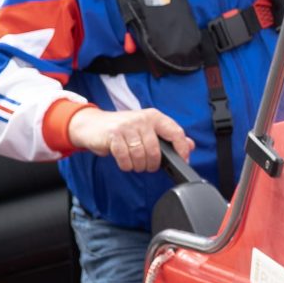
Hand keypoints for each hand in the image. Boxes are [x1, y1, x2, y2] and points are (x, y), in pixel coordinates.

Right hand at [66, 107, 192, 172]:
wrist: (93, 125)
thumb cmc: (123, 129)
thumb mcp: (147, 129)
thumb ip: (169, 136)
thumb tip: (190, 145)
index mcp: (154, 117)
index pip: (176, 132)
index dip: (182, 149)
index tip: (183, 160)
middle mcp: (142, 119)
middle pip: (156, 152)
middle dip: (152, 164)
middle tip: (146, 165)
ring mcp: (127, 126)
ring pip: (140, 157)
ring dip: (137, 166)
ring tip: (133, 162)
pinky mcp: (113, 135)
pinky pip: (125, 159)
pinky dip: (126, 165)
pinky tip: (124, 161)